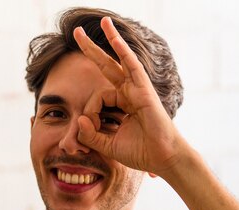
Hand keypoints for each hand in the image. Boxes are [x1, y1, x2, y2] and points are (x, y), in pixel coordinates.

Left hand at [73, 17, 186, 175]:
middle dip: (91, 49)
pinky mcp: (144, 90)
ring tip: (100, 21)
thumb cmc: (140, 152)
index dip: (88, 111)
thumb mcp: (107, 145)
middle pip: (106, 65)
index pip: (96, 98)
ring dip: (110, 38)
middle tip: (76, 32)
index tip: (88, 127)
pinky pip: (132, 66)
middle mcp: (128, 93)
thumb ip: (90, 134)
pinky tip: (113, 37)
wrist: (162, 159)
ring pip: (119, 60)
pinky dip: (123, 51)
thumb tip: (79, 118)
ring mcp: (137, 89)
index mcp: (121, 105)